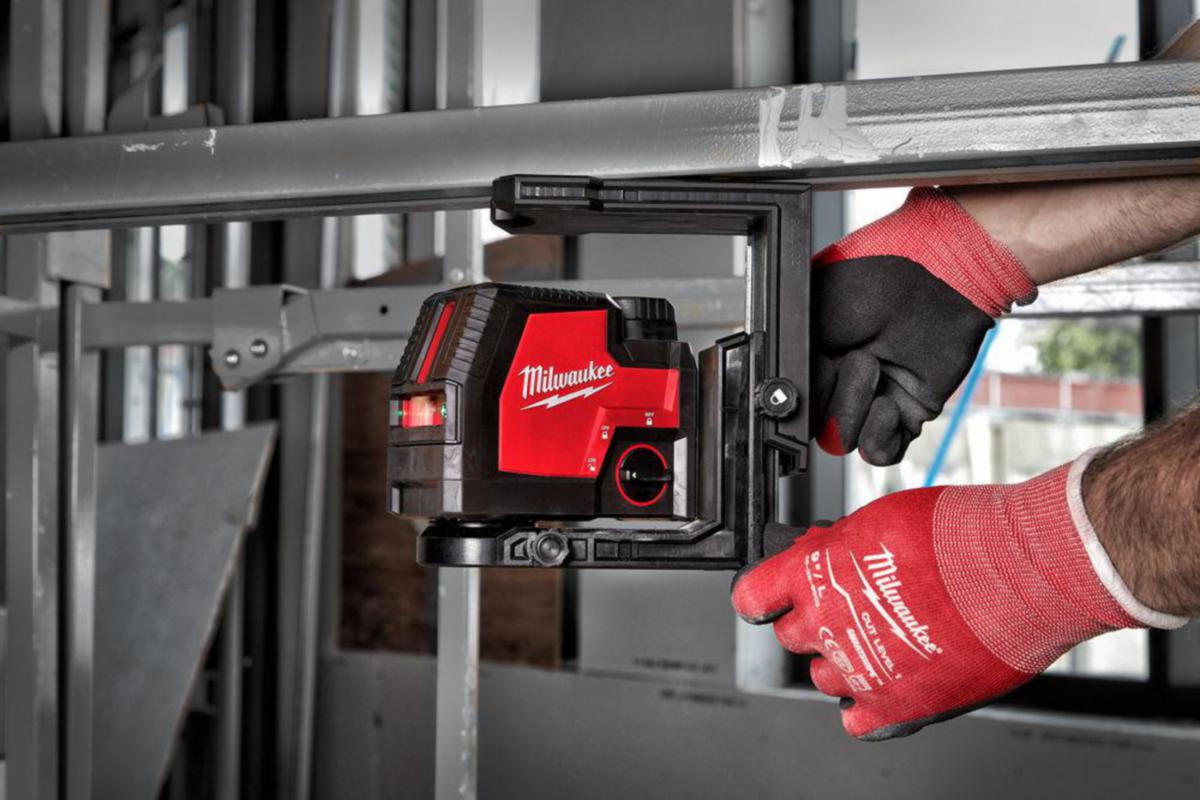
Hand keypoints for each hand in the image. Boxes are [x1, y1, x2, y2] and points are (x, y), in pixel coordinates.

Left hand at [731, 453, 1181, 739]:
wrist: (1022, 571)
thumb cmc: (960, 536)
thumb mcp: (879, 518)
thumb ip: (838, 545)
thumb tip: (819, 550)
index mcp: (813, 575)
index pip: (753, 596)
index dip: (764, 596)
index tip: (772, 597)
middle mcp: (827, 625)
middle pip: (792, 636)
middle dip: (814, 620)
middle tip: (850, 606)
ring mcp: (860, 670)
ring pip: (825, 677)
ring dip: (844, 661)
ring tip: (885, 638)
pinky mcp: (898, 707)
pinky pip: (859, 722)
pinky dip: (869, 706)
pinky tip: (890, 682)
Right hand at [813, 188, 1034, 464]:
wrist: (941, 276)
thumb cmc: (879, 276)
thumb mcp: (814, 306)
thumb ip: (794, 353)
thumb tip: (786, 394)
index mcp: (812, 352)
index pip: (789, 397)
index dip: (798, 394)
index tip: (812, 376)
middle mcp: (838, 378)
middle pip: (813, 424)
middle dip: (832, 396)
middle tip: (854, 358)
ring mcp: (871, 397)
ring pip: (844, 441)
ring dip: (855, 409)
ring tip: (876, 368)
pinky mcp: (906, 413)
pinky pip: (880, 452)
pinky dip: (879, 435)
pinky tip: (888, 404)